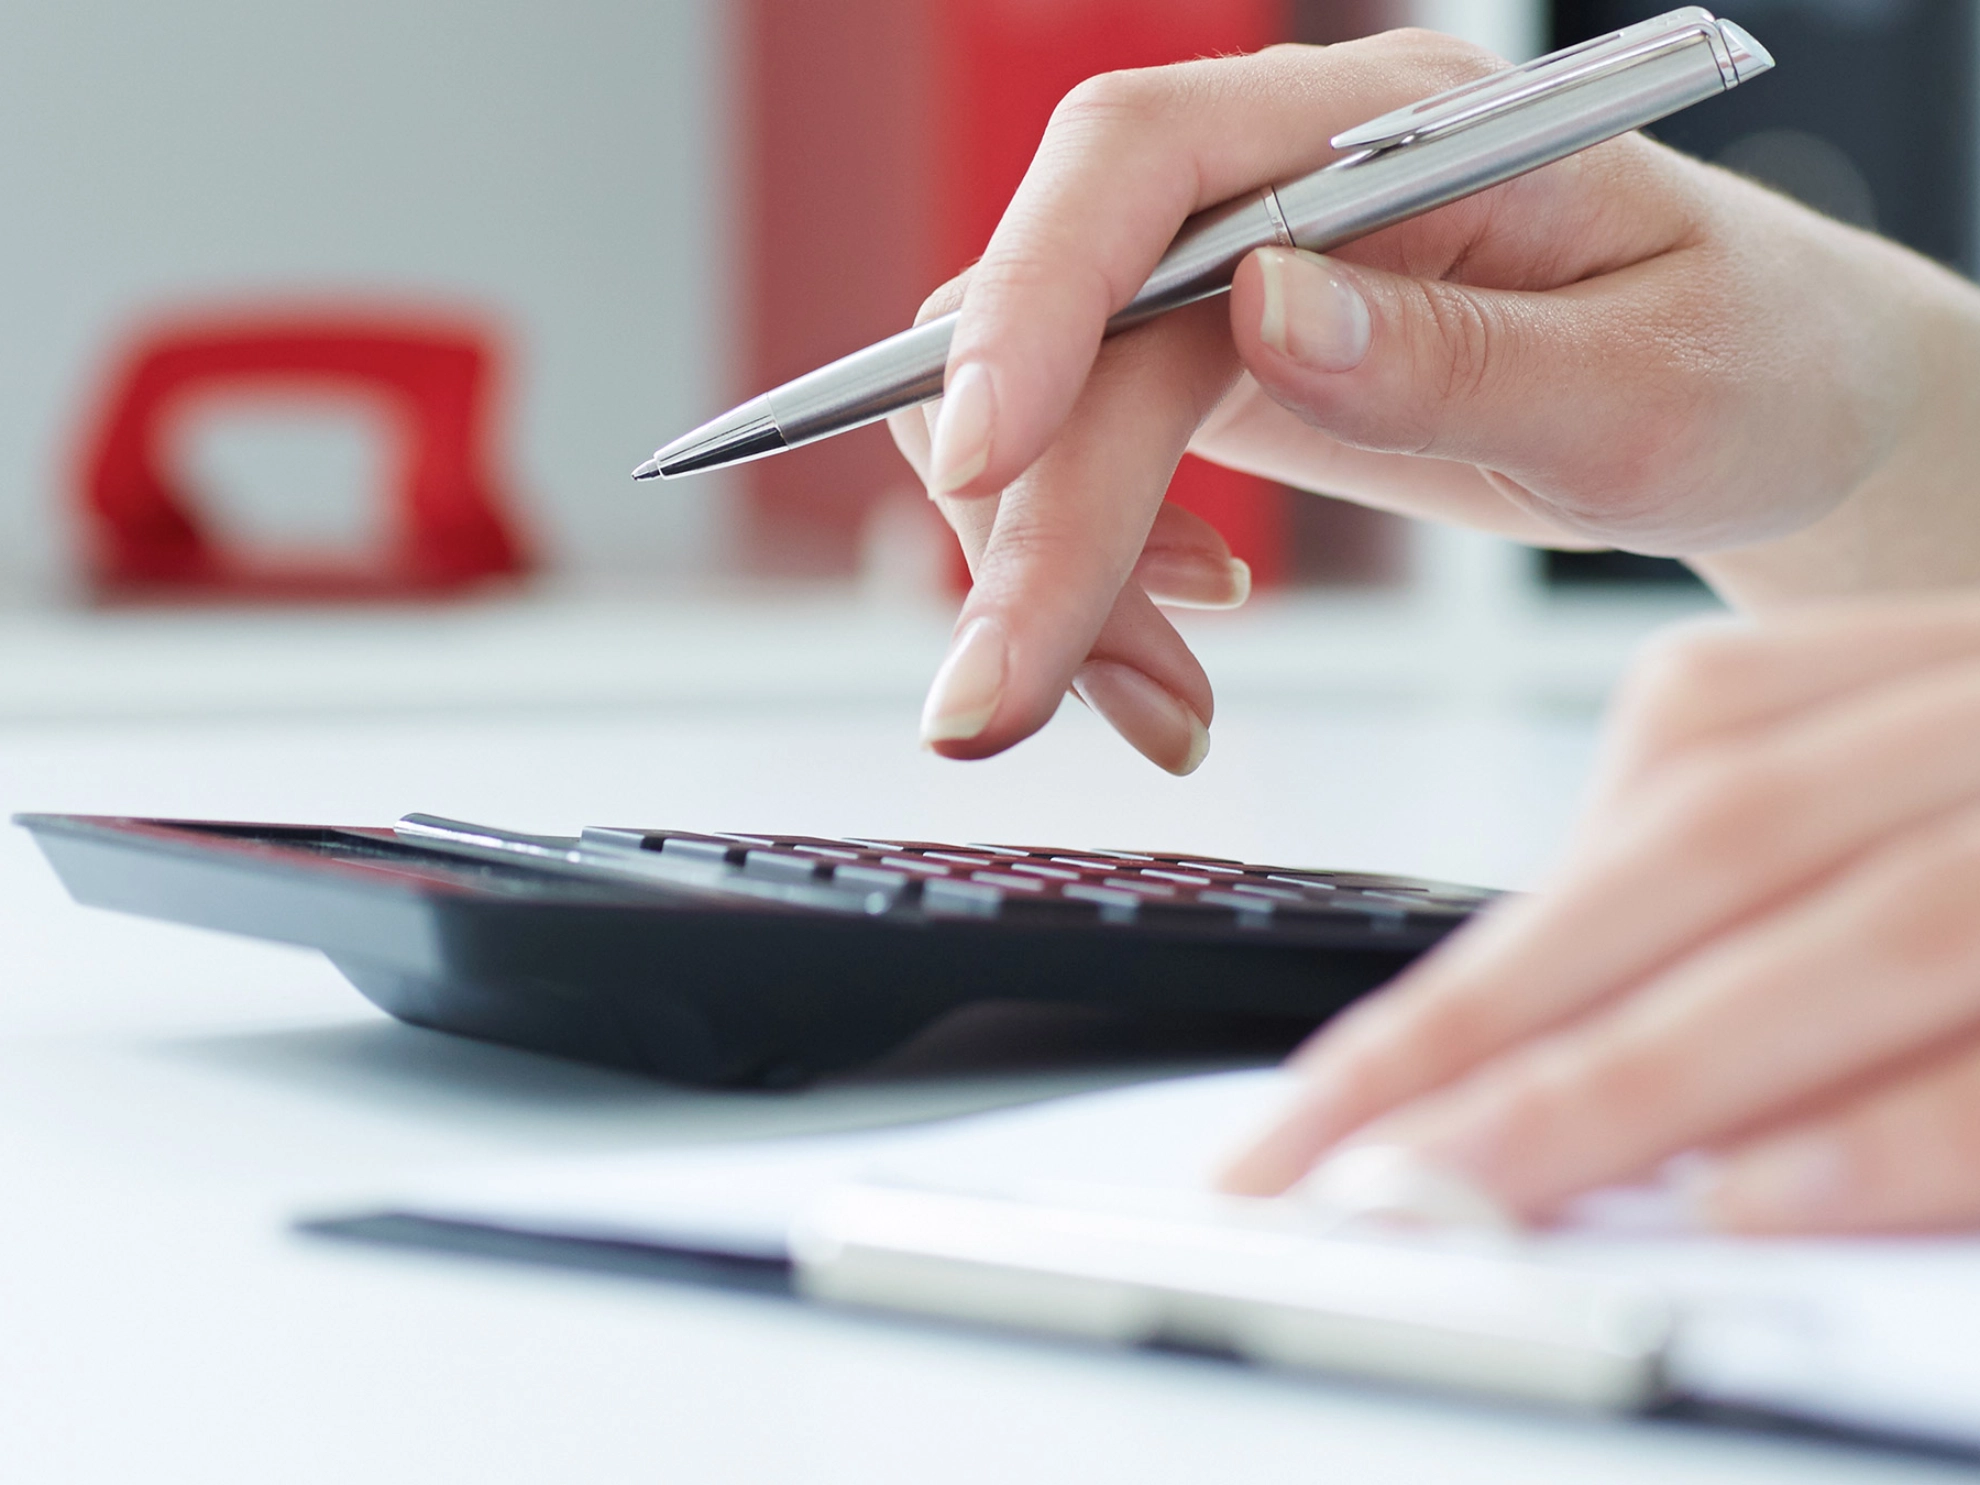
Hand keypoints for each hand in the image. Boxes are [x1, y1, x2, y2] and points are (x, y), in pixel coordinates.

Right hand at [890, 30, 1979, 771]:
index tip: (985, 455)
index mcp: (1395, 128)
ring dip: (1050, 572)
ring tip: (1155, 706)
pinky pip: (1077, 463)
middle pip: (1065, 323)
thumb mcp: (1645, 388)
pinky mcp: (1212, 368)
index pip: (1145, 160)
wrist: (1762, 403)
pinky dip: (1090, 576)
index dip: (1032, 298)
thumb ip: (1454, 359)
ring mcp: (1235, 278)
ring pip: (1042, 407)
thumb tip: (1270, 317)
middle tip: (1001, 701)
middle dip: (1022, 524)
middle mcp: (1285, 184)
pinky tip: (1176, 636)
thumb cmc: (1743, 365)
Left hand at [1221, 591, 1979, 1233]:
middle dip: (1499, 1032)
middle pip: (1714, 849)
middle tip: (1338, 1173)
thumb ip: (1720, 891)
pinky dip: (1897, 1130)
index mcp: (1894, 675)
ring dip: (1647, 1080)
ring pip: (1866, 926)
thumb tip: (1505, 1046)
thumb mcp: (1886, 803)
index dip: (1471, 971)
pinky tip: (1751, 1204)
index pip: (1655, 790)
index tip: (1314, 1110)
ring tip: (1471, 1196)